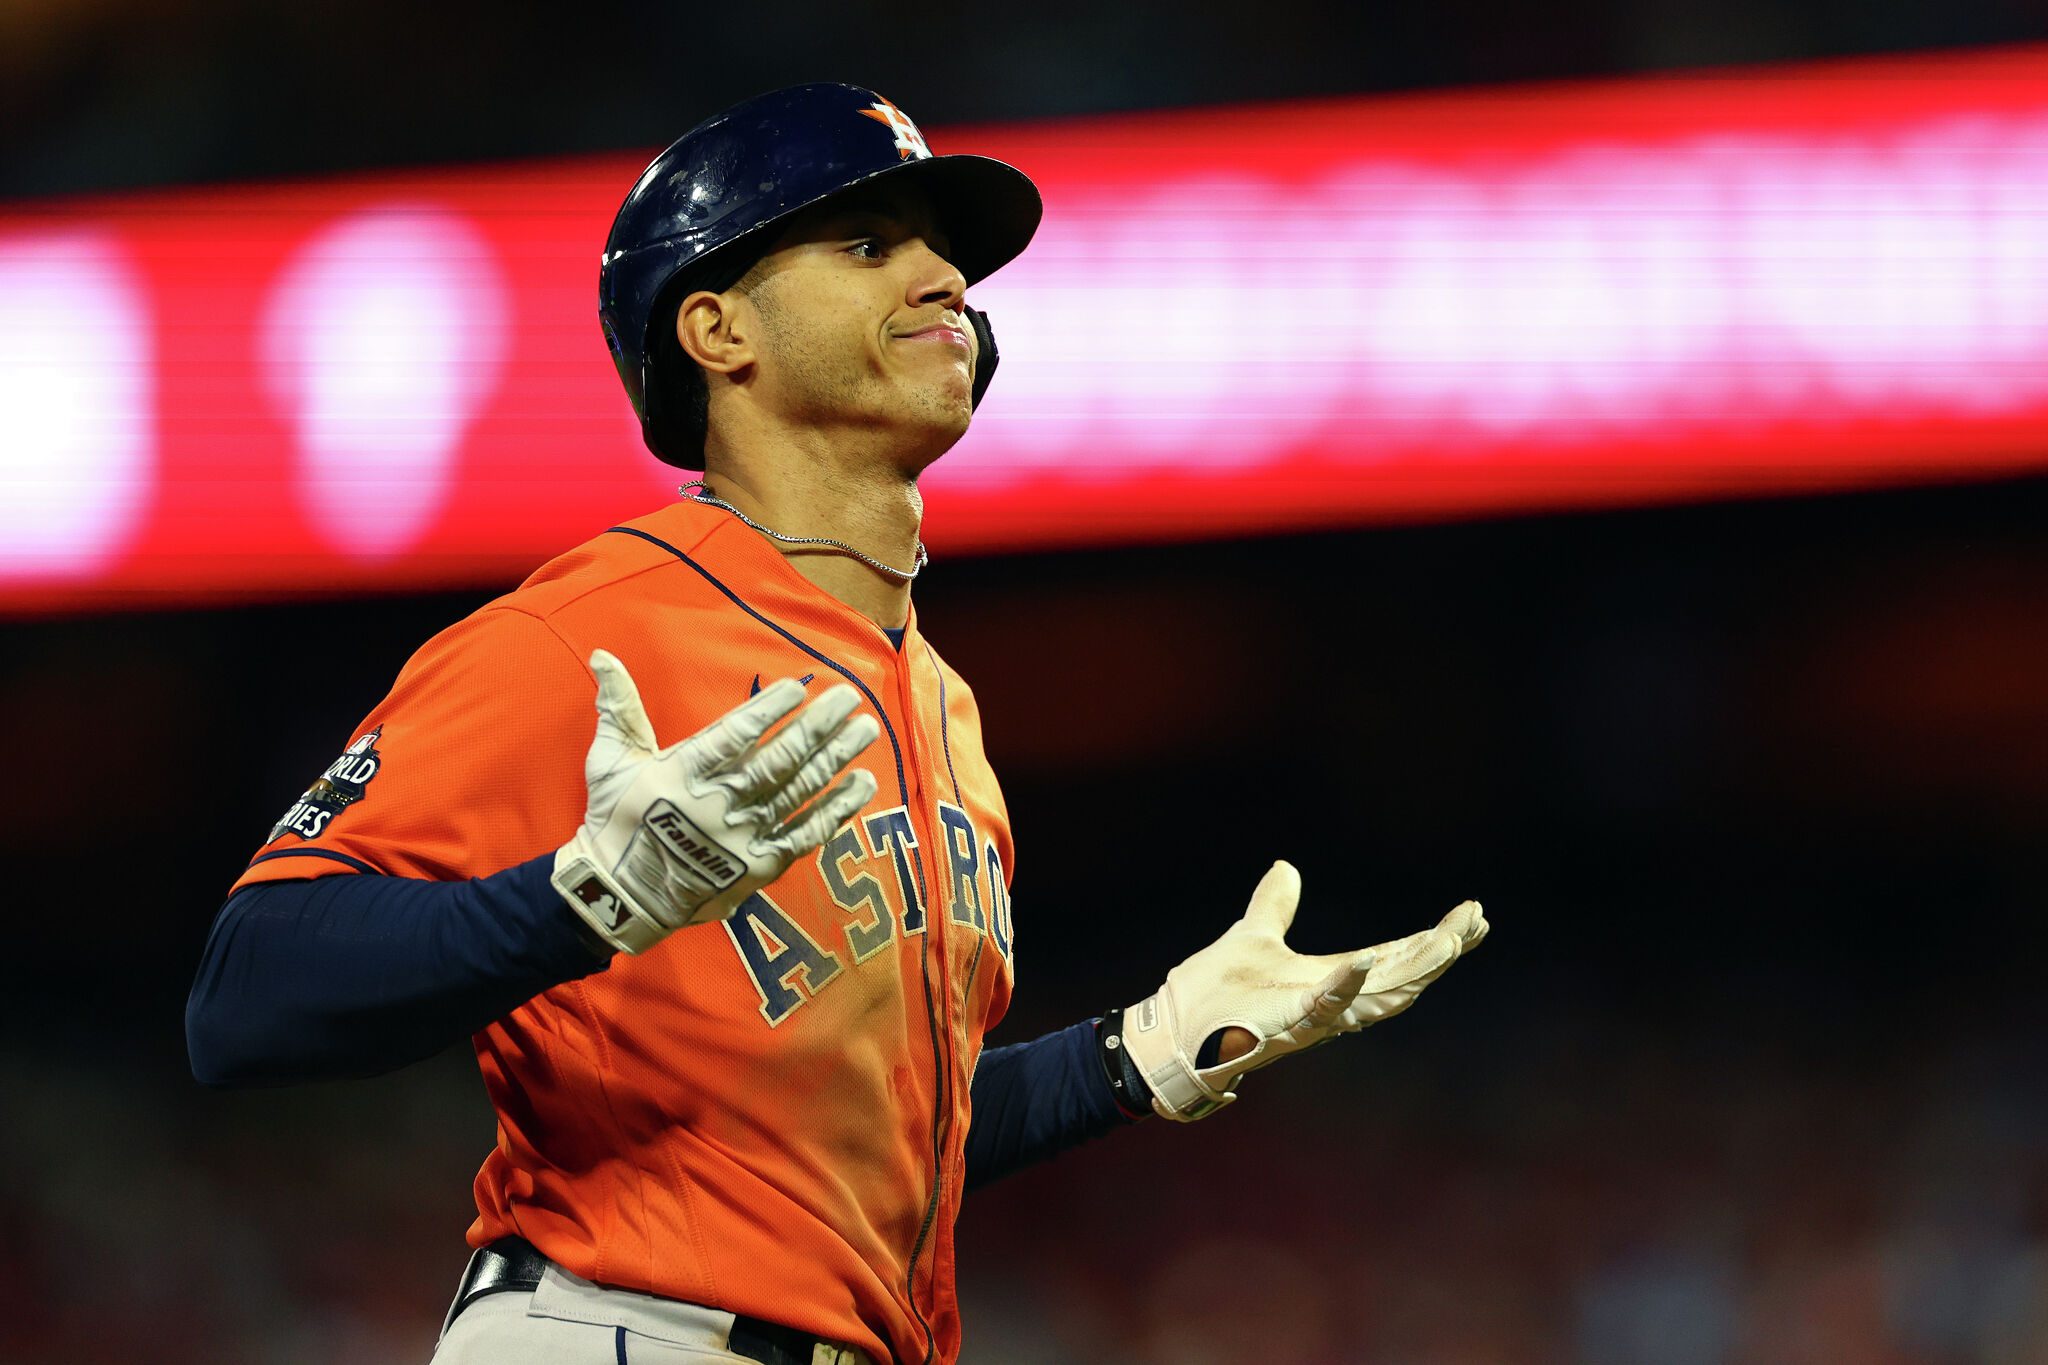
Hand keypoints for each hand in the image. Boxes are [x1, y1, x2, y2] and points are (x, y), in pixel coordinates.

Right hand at [552, 649, 879, 953]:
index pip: (730, 738)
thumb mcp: (609, 762)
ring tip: (866, 729)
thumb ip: (618, 708)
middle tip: (850, 697)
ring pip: (797, 793)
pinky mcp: (758, 867)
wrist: (620, 897)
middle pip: (775, 762)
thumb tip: (603, 655)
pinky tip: (863, 783)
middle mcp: (715, 807)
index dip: (765, 713)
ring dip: (836, 759)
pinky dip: (836, 809)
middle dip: (816, 727)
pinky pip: (804, 834)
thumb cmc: (614, 820)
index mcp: (680, 776)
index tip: (797, 688)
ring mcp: (740, 839)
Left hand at [1119, 862, 1487, 1120]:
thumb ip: (1274, 906)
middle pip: (1402, 979)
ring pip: (1378, 997)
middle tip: (1477, 922)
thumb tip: (1286, 868)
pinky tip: (1366, 960)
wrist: (1170, 1036)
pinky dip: (1344, 985)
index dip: (1431, 939)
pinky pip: (1321, 1006)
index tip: (1469, 915)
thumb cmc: (1212, 996)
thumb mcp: (1251, 937)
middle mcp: (1330, 1004)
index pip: (1394, 958)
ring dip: (1415, 968)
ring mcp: (1311, 1018)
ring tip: (1449, 940)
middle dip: (1440, 950)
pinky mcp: (1283, 1024)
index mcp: (1329, 981)